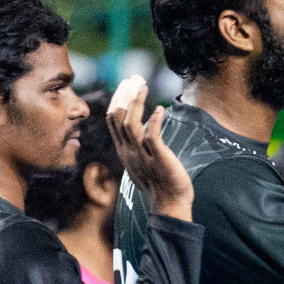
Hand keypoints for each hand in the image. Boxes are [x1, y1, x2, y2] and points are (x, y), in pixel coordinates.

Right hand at [107, 76, 192, 221]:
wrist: (169, 205)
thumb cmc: (161, 184)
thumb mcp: (144, 162)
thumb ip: (141, 146)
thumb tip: (145, 129)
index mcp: (125, 150)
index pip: (113, 120)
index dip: (119, 100)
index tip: (128, 84)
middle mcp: (129, 151)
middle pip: (118, 117)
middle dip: (124, 95)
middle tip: (134, 78)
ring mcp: (142, 155)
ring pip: (131, 123)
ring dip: (136, 102)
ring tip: (143, 85)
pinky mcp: (158, 159)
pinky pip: (152, 136)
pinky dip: (155, 121)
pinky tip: (160, 109)